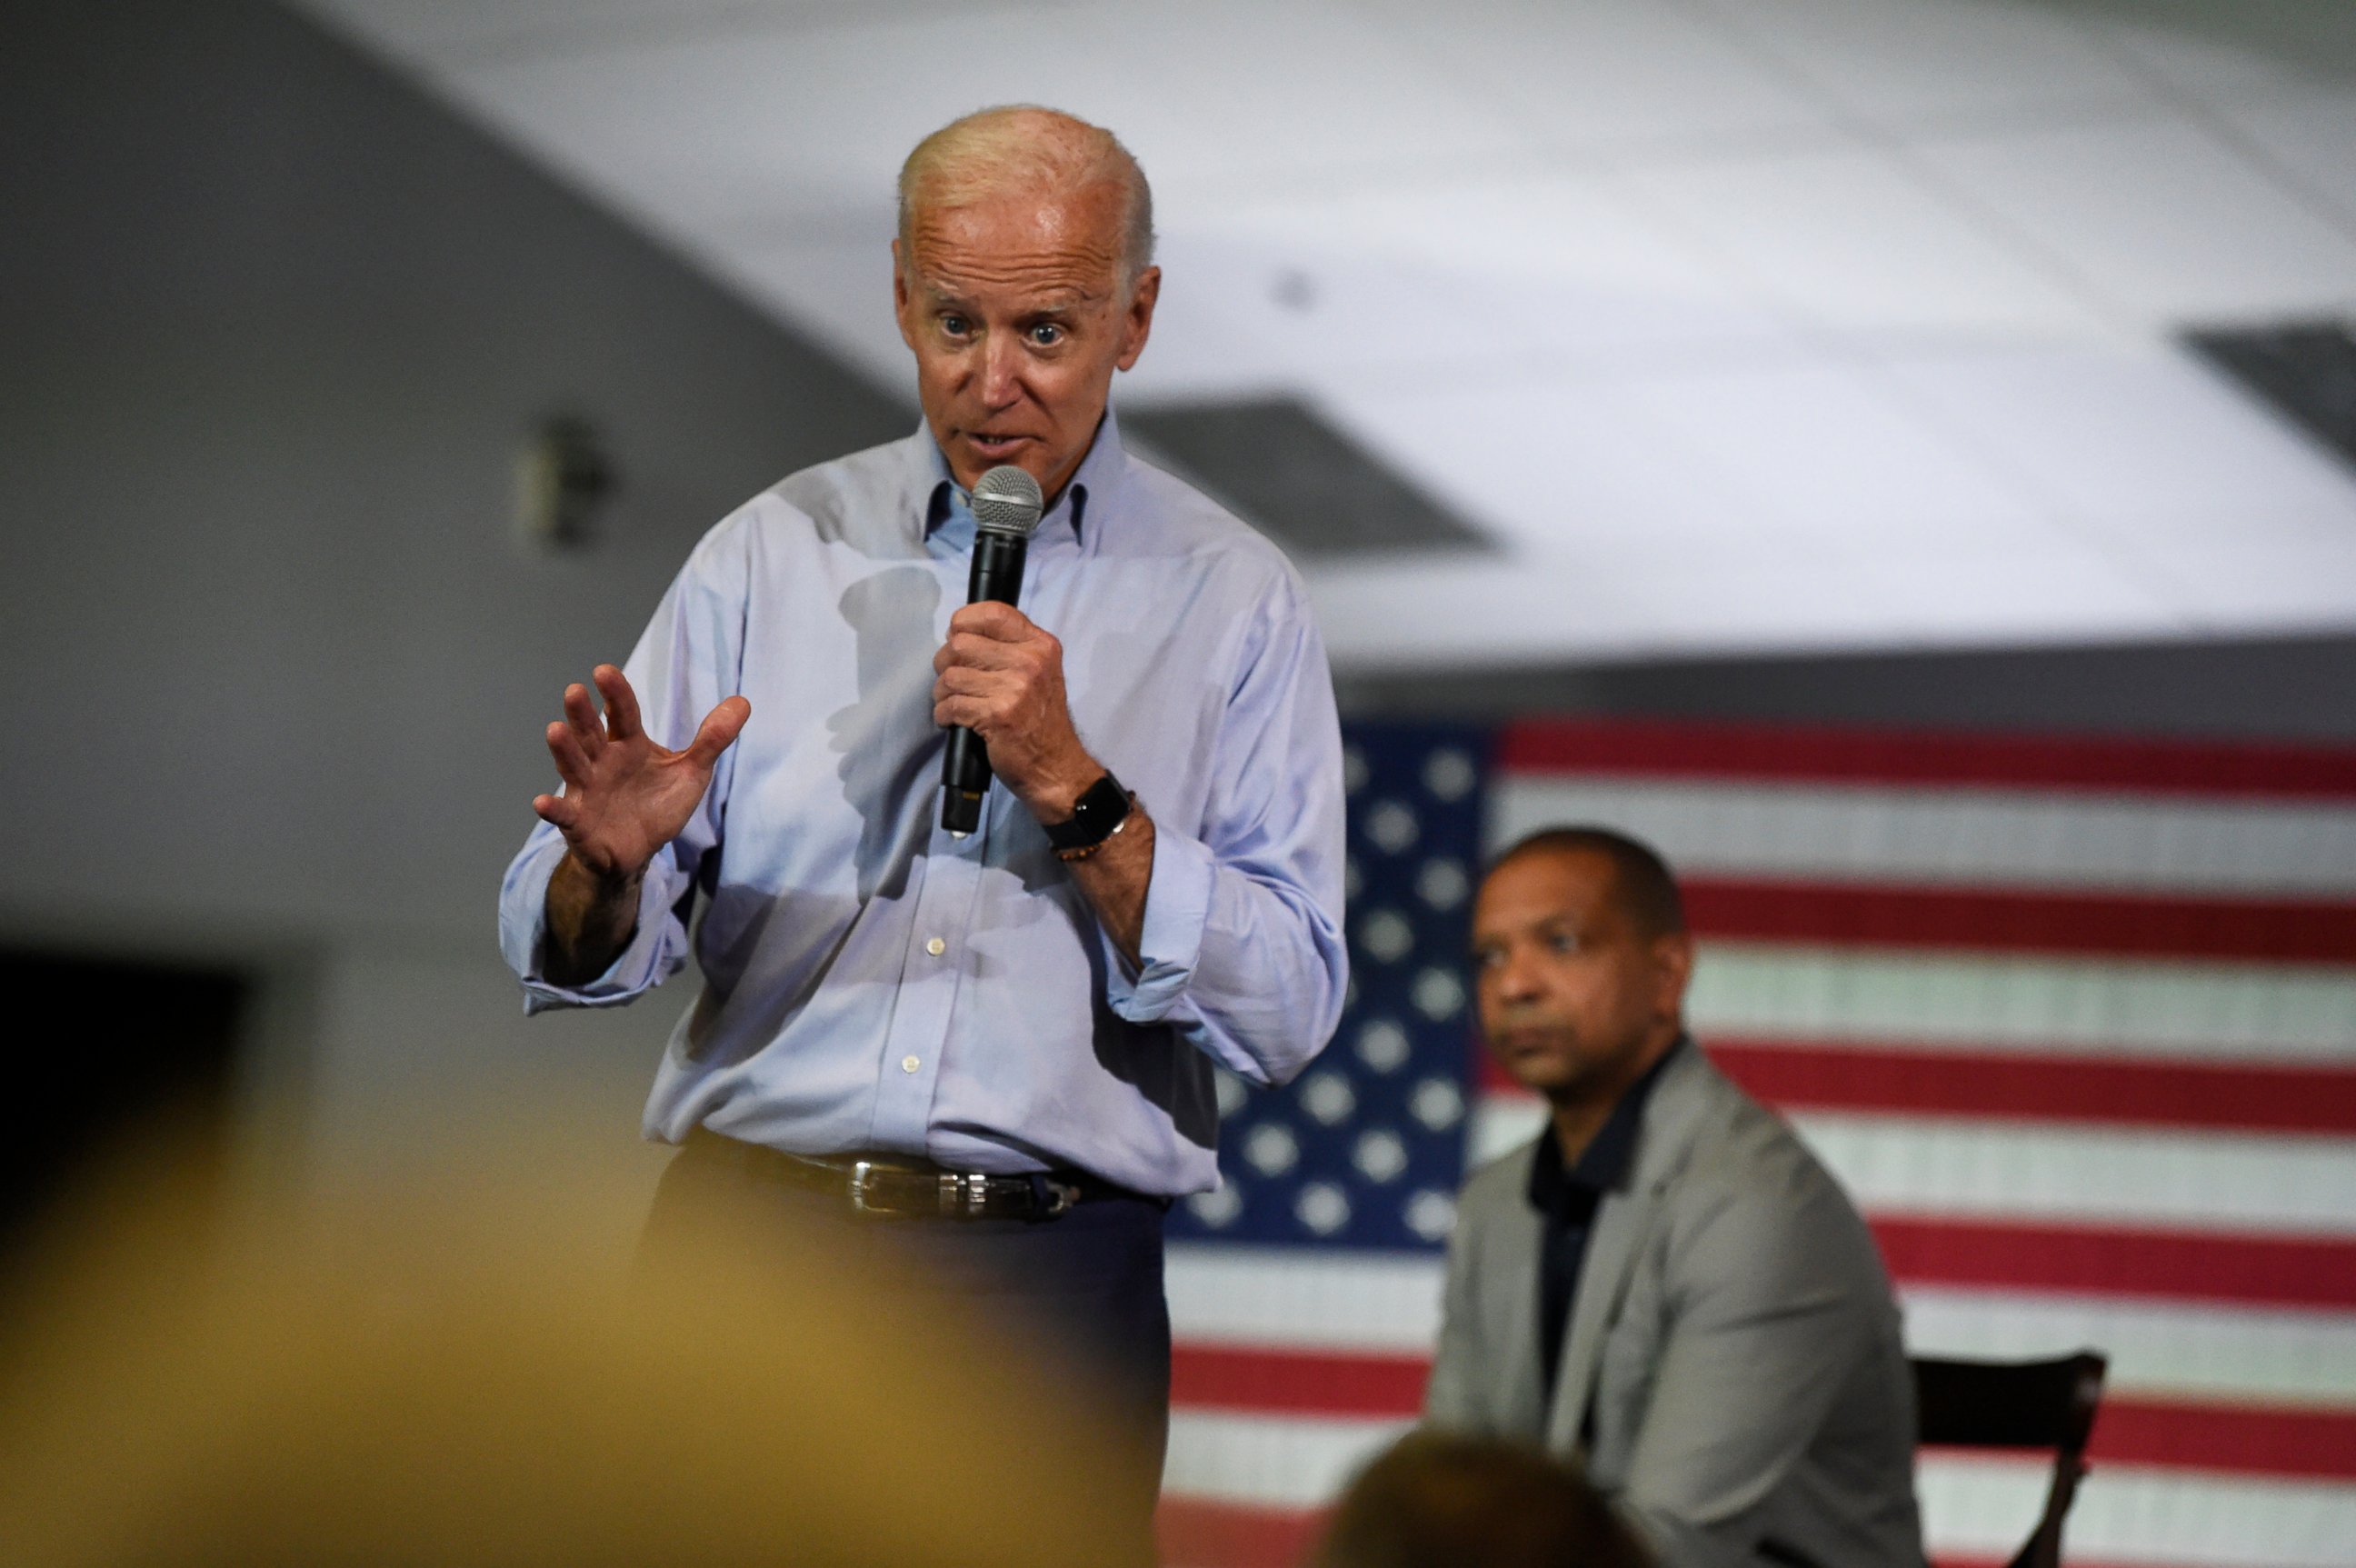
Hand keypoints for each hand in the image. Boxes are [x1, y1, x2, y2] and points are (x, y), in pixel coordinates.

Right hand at [532, 665, 749, 881]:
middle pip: (590, 733)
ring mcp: (587, 790)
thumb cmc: (658, 803)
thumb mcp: (691, 771)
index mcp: (628, 744)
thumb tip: (743, 702)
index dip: (615, 693)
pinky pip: (564, 814)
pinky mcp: (579, 822)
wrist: (639, 850)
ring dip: (563, 750)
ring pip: (573, 766)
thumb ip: (712, 739)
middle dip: (581, 714)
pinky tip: (542, 803)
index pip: (623, 714)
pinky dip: (553, 809)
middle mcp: (602, 762)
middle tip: (574, 691)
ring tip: (554, 730)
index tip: (603, 671)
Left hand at [931, 602, 1097, 818]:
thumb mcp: (1039, 672)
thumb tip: (959, 633)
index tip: (958, 638)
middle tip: (953, 680)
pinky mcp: (998, 716)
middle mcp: (1031, 662)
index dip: (963, 622)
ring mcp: (1016, 689)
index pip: (992, 612)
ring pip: (951, 676)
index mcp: (1041, 645)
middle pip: (961, 644)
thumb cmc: (1040, 719)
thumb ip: (1009, 648)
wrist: (1055, 766)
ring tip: (952, 703)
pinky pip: (950, 705)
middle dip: (945, 663)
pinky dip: (944, 715)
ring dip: (942, 693)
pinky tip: (953, 721)